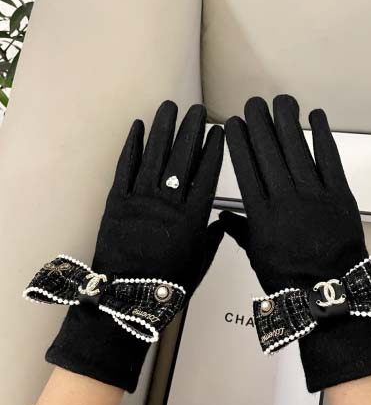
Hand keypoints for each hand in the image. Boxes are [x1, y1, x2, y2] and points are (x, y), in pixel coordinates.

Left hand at [93, 100, 223, 293]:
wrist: (124, 297)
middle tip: (196, 110)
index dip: (214, 151)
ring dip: (163, 129)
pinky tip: (138, 127)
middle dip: (191, 131)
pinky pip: (125, 168)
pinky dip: (132, 146)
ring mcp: (141, 200)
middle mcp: (169, 203)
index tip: (219, 132)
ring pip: (155, 156)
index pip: (207, 175)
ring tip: (170, 107)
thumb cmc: (165, 286)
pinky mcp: (117, 202)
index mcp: (192, 218)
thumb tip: (220, 223)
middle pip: (182, 159)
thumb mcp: (198, 266)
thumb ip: (211, 241)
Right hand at [219, 94, 366, 291]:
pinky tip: (316, 116)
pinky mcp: (339, 195)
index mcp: (261, 214)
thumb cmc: (288, 278)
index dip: (239, 143)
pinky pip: (330, 160)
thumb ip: (240, 232)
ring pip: (297, 151)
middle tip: (253, 103)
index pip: (246, 170)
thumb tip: (221, 218)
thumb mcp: (256, 257)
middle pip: (269, 154)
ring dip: (287, 122)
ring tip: (280, 100)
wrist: (330, 292)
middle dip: (259, 125)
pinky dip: (323, 136)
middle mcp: (285, 198)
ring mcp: (314, 195)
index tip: (233, 124)